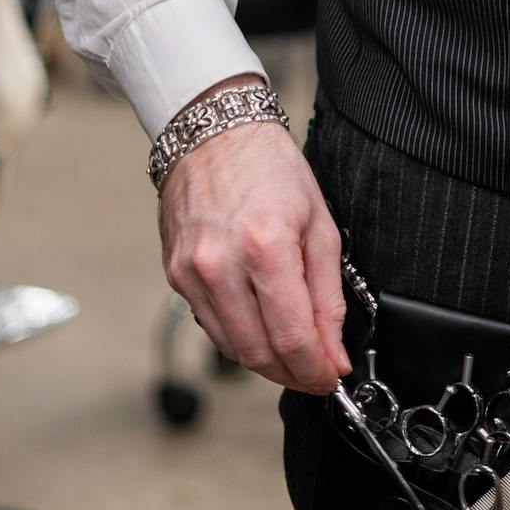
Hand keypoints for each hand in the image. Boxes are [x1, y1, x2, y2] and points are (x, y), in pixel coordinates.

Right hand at [158, 80, 349, 393]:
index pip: (292, 337)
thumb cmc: (271, 168)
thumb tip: (334, 352)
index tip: (331, 376)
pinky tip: (259, 323)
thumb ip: (328, 293)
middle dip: (293, 373)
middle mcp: (222, 264)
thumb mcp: (319, 222)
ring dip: (266, 361)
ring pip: (231, 348)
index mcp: (266, 246)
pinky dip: (238, 336)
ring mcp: (192, 273)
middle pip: (259, 353)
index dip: (316, 369)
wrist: (215, 133)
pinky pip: (210, 326)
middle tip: (316, 370)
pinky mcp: (175, 276)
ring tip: (292, 350)